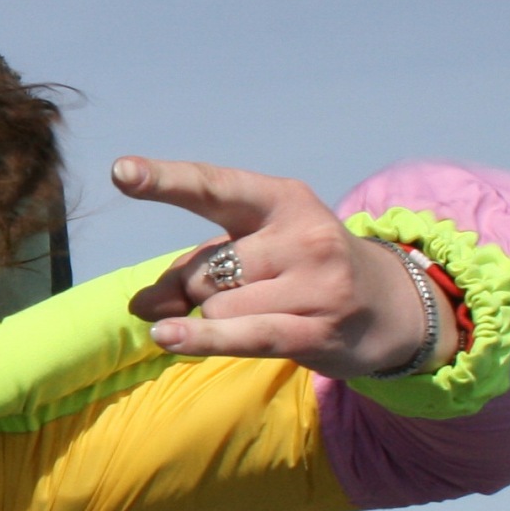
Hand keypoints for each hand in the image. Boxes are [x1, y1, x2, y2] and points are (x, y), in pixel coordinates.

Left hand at [111, 157, 454, 378]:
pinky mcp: (317, 330)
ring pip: (217, 306)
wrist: (389, 307)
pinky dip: (200, 338)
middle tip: (219, 297)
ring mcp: (316, 283)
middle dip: (192, 290)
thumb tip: (140, 306)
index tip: (120, 172)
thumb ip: (190, 270)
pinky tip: (165, 337)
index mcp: (281, 199)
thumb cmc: (300, 271)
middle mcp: (302, 235)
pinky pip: (242, 335)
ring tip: (257, 314)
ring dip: (215, 320)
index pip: (213, 187)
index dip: (164, 180)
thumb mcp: (251, 252)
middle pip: (205, 270)